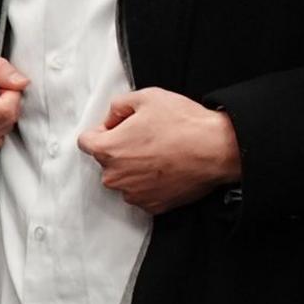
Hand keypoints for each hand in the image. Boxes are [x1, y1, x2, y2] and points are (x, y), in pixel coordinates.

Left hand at [77, 85, 241, 213]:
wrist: (217, 149)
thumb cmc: (183, 124)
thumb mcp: (146, 97)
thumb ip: (118, 106)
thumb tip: (112, 117)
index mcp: (108, 150)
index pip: (86, 142)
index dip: (102, 131)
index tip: (119, 128)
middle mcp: (115, 177)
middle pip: (107, 161)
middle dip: (121, 149)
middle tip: (147, 137)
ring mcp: (133, 194)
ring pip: (125, 178)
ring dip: (135, 168)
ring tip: (161, 153)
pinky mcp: (152, 205)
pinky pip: (143, 192)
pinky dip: (151, 183)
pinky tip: (168, 168)